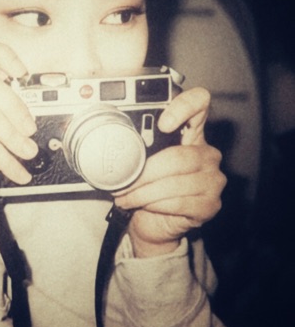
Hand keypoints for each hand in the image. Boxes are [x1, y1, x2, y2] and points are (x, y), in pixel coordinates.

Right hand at [0, 39, 37, 219]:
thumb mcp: (4, 132)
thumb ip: (13, 111)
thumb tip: (38, 101)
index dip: (0, 54)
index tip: (21, 72)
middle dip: (16, 105)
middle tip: (31, 129)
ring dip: (14, 135)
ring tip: (29, 153)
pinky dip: (9, 161)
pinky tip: (19, 172)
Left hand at [113, 87, 225, 257]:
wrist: (152, 223)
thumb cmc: (147, 187)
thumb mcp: (142, 160)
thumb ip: (138, 144)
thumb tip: (113, 139)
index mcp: (192, 133)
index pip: (199, 103)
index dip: (184, 108)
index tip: (163, 123)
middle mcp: (208, 154)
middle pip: (177, 157)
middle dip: (144, 173)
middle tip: (123, 182)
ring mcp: (213, 180)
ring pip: (174, 183)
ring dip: (143, 192)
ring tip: (126, 196)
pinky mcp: (210, 205)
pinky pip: (178, 202)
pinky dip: (154, 205)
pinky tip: (143, 205)